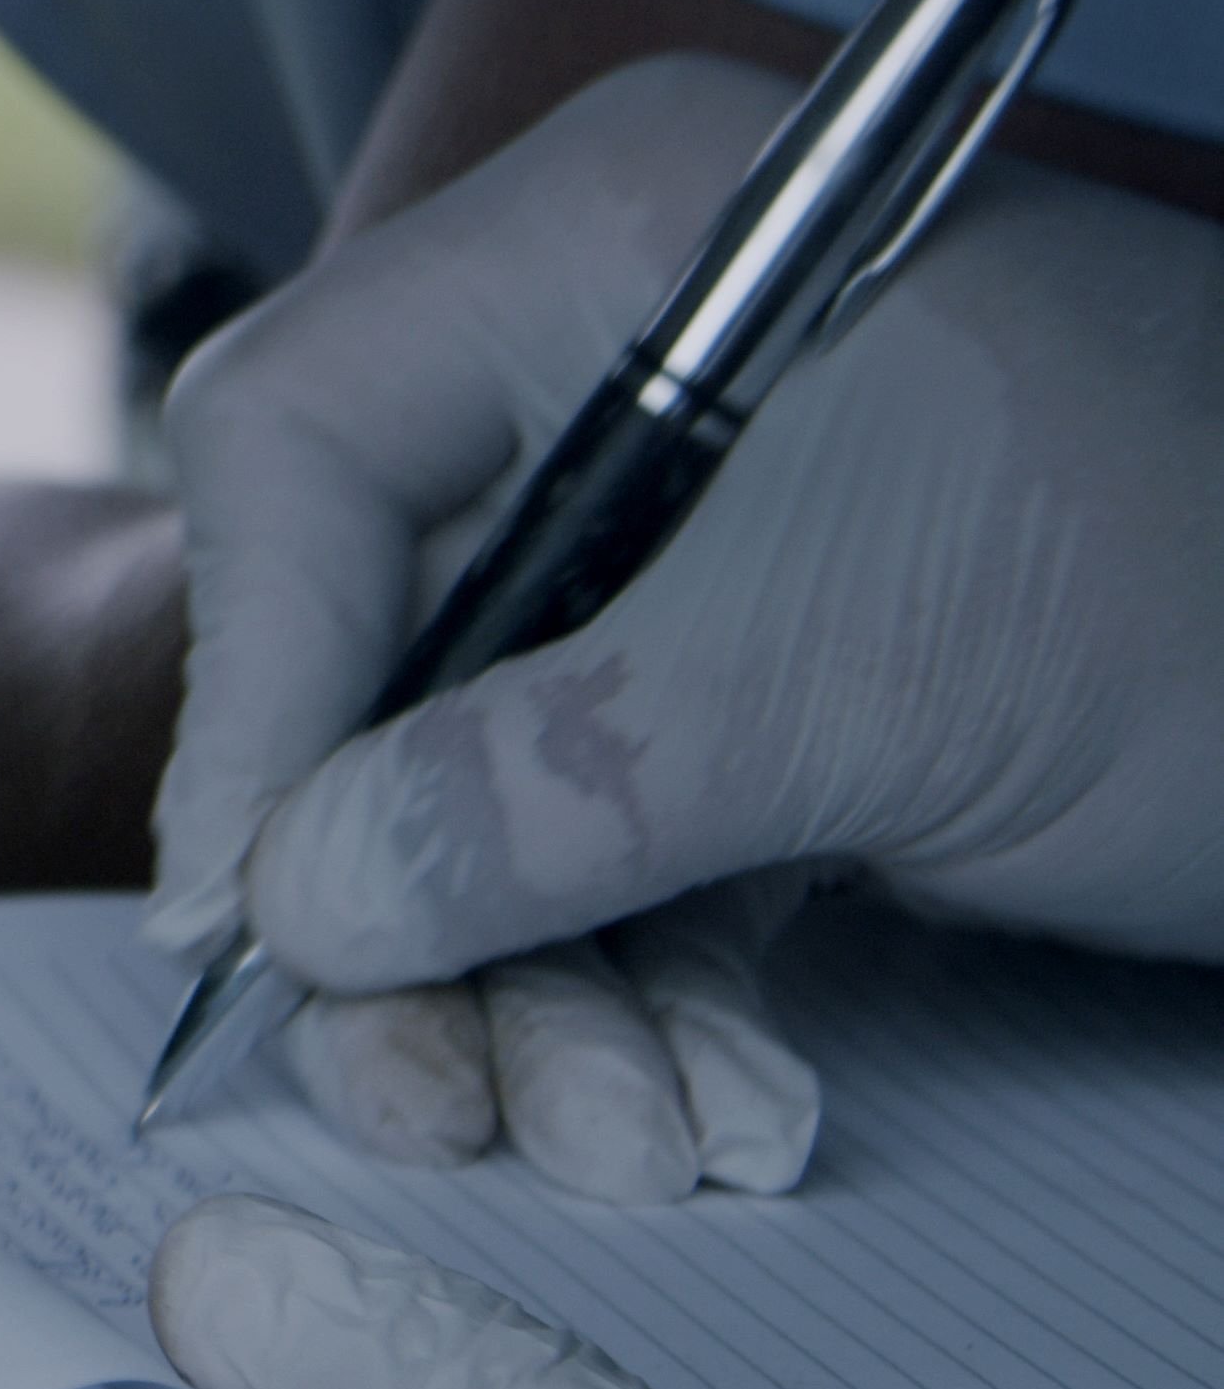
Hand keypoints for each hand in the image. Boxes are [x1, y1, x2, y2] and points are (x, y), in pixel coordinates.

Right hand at [149, 54, 1223, 1196]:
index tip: (263, 915)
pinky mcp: (795, 668)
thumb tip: (300, 908)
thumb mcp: (861, 681)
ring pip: (492, 765)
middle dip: (398, 892)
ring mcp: (714, 521)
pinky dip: (643, 981)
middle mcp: (624, 356)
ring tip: (604, 1148)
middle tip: (420, 1100)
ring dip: (528, 983)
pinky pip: (625, 828)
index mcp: (614, 241)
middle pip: (381, 636)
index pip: (304, 449)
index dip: (260, 688)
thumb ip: (544, 784)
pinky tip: (699, 1110)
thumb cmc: (1222, 590)